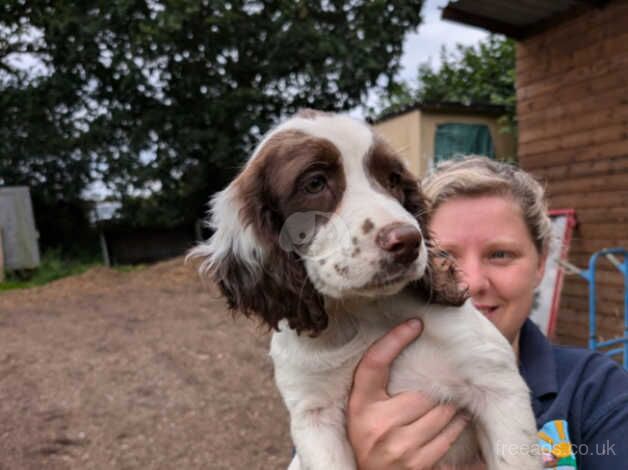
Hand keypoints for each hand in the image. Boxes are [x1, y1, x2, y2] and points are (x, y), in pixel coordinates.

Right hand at [347, 318, 476, 469]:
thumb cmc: (369, 435)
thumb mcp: (364, 407)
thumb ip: (378, 382)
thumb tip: (411, 333)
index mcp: (359, 405)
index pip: (375, 363)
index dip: (395, 339)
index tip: (416, 323)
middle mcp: (376, 425)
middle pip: (422, 393)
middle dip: (439, 388)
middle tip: (450, 378)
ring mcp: (398, 447)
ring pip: (441, 413)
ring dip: (453, 406)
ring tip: (455, 399)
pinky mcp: (417, 465)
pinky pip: (448, 436)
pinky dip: (457, 426)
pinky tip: (458, 420)